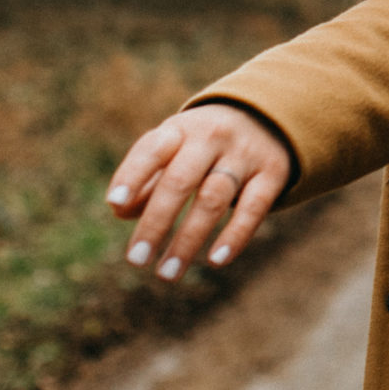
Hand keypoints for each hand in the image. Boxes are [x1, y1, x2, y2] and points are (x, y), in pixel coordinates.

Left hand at [105, 104, 295, 282]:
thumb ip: (144, 178)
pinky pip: (254, 207)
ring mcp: (244, 154)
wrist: (265, 117)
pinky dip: (235, 235)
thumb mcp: (172, 150)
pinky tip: (216, 260)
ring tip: (167, 273)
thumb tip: (121, 210)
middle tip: (136, 260)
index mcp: (180, 129)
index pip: (153, 149)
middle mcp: (211, 137)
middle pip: (180, 180)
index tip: (116, 202)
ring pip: (213, 199)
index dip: (134, 174)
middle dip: (156, 223)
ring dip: (188, 239)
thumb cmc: (200, 145)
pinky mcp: (273, 172)